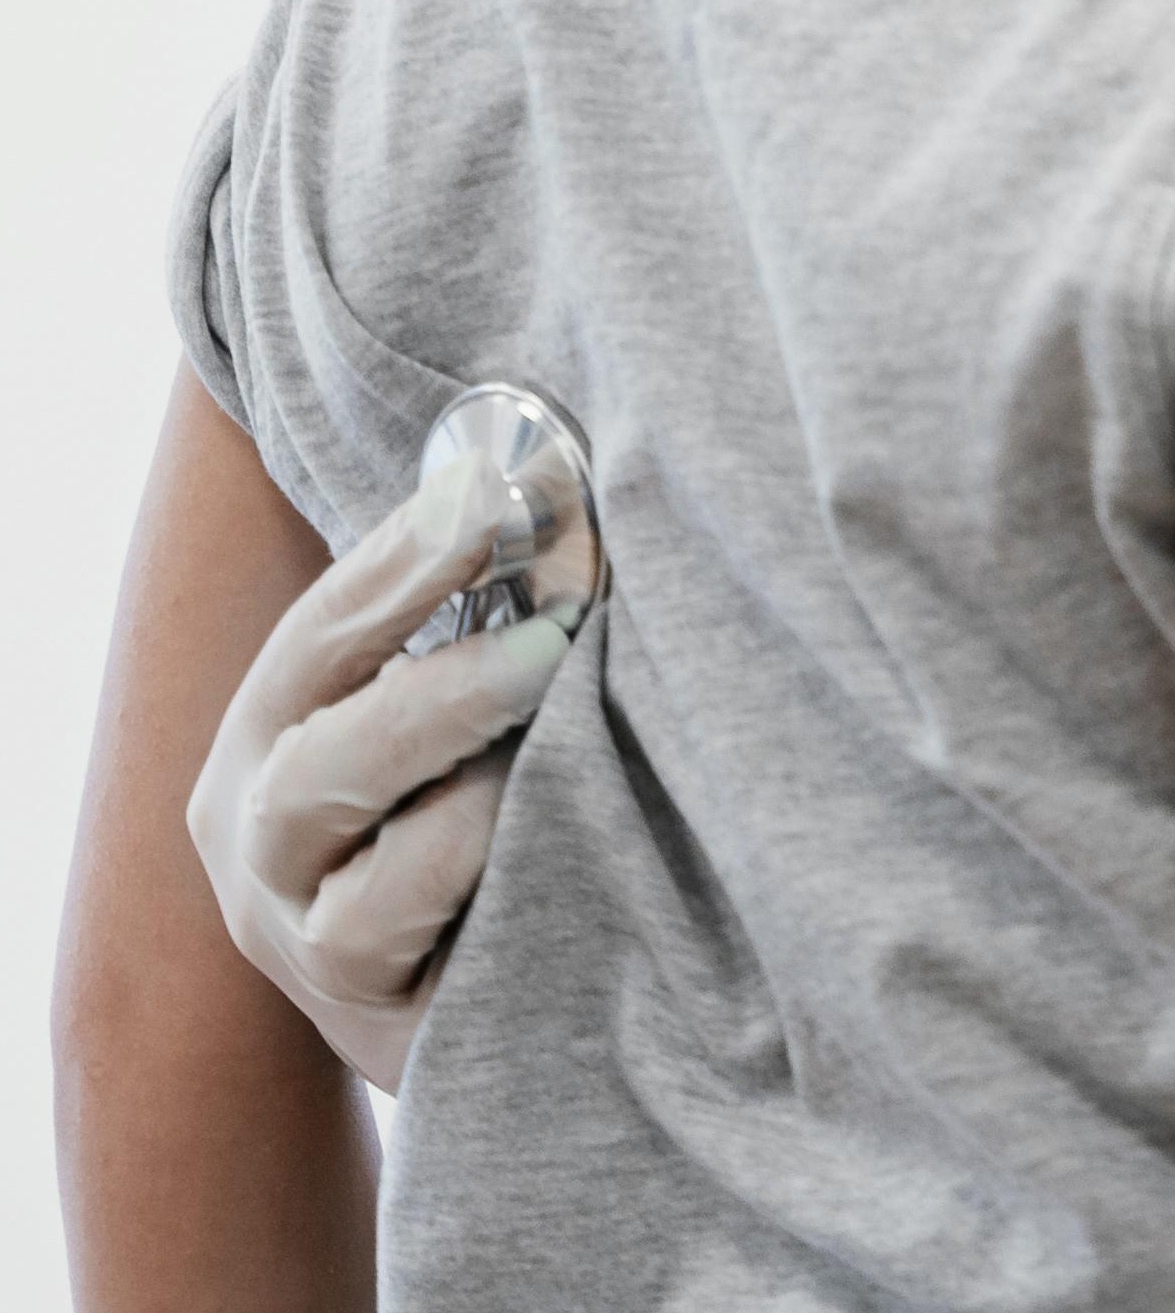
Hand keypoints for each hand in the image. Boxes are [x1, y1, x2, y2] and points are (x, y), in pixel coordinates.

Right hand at [183, 457, 577, 1089]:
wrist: (459, 991)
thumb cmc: (461, 800)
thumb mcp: (432, 710)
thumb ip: (467, 616)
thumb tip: (557, 487)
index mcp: (264, 747)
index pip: (315, 642)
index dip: (398, 564)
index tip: (490, 495)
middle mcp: (262, 854)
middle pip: (315, 771)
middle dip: (437, 696)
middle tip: (556, 636)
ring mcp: (315, 957)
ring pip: (358, 906)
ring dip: (468, 817)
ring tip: (563, 748)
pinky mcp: (389, 1036)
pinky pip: (427, 981)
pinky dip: (486, 906)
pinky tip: (561, 847)